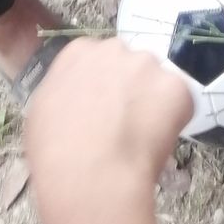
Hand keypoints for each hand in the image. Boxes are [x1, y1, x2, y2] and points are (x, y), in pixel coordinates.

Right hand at [26, 38, 193, 223]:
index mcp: (79, 51)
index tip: (103, 109)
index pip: (98, 59)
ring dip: (154, 104)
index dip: (103, 87)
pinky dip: (176, 121)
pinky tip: (156, 143)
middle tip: (124, 125)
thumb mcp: (43, 111)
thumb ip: (65, 92)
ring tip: (141, 139)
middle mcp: (115, 48)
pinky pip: (181, 102)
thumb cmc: (54, 153)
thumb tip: (79, 101)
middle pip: (130, 65)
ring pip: (157, 83)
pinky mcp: (177, 86)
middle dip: (131, 90)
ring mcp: (148, 65)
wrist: (89, 175)